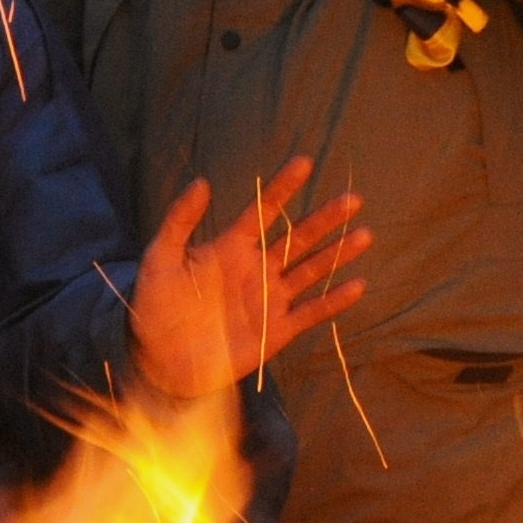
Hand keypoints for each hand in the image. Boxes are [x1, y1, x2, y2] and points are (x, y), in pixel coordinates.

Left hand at [130, 158, 372, 400]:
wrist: (160, 360)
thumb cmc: (156, 306)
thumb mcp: (160, 259)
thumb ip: (179, 221)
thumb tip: (203, 182)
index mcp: (232, 248)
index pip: (263, 211)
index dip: (282, 188)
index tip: (304, 163)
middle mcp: (257, 268)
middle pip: (298, 238)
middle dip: (325, 219)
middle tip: (354, 198)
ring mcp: (270, 299)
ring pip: (311, 270)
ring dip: (337, 254)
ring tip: (365, 235)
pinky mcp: (277, 330)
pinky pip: (311, 312)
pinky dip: (334, 301)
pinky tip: (356, 285)